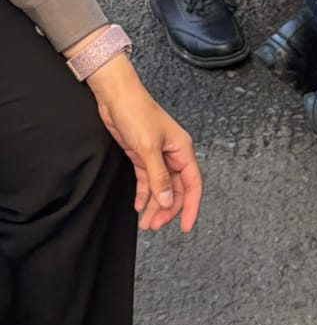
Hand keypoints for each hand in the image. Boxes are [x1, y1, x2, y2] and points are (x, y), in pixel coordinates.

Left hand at [87, 54, 202, 231]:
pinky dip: (144, 194)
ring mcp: (157, 156)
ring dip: (154, 205)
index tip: (186, 227)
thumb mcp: (148, 148)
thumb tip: (168, 201)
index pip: (192, 184)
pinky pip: (147, 181)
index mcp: (182, 149)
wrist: (116, 97)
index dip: (191, 207)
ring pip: (160, 188)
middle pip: (175, 189)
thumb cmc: (137, 112)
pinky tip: (139, 205)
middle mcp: (172, 154)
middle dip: (167, 209)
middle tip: (155, 225)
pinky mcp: (142, 155)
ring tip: (145, 222)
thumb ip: (158, 177)